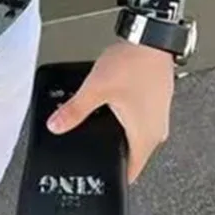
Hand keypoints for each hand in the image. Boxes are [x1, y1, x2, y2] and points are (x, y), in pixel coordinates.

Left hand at [45, 40, 174, 183]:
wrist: (151, 39)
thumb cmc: (133, 64)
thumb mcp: (96, 89)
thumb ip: (75, 110)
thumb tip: (56, 126)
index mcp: (145, 137)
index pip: (130, 172)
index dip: (112, 175)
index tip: (97, 173)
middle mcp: (155, 131)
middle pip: (132, 154)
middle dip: (111, 152)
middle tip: (90, 146)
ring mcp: (158, 116)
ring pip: (135, 135)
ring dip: (118, 133)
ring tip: (98, 123)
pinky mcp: (156, 102)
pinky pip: (140, 119)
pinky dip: (126, 117)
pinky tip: (113, 104)